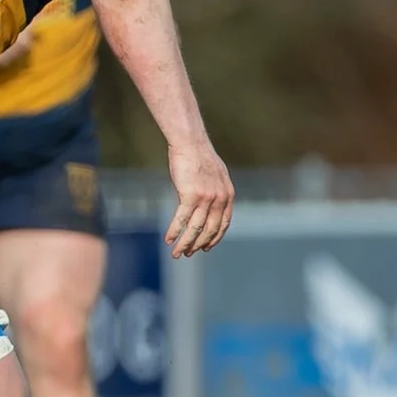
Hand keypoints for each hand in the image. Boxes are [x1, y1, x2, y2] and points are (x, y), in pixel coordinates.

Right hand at [163, 138, 233, 257]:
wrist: (191, 143)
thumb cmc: (200, 157)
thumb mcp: (216, 176)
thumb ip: (216, 192)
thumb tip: (210, 205)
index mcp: (228, 195)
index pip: (223, 224)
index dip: (214, 238)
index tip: (206, 248)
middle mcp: (220, 199)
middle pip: (209, 230)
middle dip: (198, 245)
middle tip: (188, 254)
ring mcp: (206, 198)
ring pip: (195, 228)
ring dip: (185, 243)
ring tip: (177, 253)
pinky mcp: (190, 195)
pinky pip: (181, 219)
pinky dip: (174, 231)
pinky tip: (168, 239)